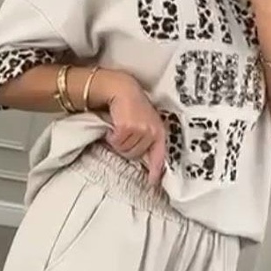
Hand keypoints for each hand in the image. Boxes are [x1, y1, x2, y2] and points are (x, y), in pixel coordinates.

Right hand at [91, 70, 166, 185]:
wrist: (122, 89)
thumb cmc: (132, 106)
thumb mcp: (145, 122)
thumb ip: (146, 139)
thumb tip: (144, 161)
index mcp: (159, 131)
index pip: (158, 155)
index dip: (155, 170)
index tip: (152, 182)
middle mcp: (152, 131)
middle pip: (135, 155)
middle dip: (126, 147)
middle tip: (124, 134)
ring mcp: (141, 129)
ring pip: (124, 150)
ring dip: (118, 141)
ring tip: (120, 127)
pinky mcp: (128, 127)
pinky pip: (116, 142)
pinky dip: (112, 136)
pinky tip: (114, 125)